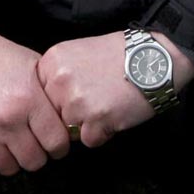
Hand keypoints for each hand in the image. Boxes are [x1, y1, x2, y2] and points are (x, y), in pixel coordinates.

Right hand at [0, 28, 73, 175]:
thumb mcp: (31, 64)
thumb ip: (50, 95)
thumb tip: (68, 121)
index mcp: (28, 99)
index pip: (56, 143)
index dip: (59, 145)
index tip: (53, 142)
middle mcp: (5, 120)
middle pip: (34, 162)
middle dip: (36, 154)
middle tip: (31, 142)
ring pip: (8, 169)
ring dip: (11, 158)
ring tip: (9, 142)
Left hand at [37, 30, 193, 149]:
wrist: (153, 59)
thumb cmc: (119, 56)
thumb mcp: (78, 53)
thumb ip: (59, 75)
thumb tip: (47, 105)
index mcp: (52, 62)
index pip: (40, 97)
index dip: (58, 102)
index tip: (75, 96)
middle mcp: (59, 80)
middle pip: (53, 116)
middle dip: (72, 116)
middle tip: (95, 100)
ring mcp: (76, 100)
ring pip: (70, 131)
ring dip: (88, 125)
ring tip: (106, 105)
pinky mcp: (95, 118)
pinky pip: (90, 140)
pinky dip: (103, 133)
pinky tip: (115, 113)